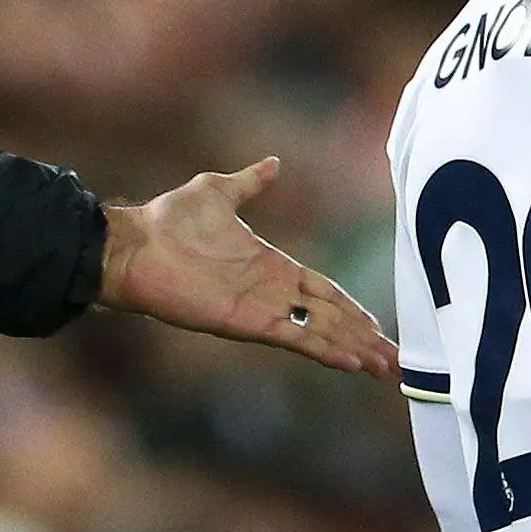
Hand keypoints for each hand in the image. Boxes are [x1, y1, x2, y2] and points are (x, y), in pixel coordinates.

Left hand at [97, 157, 399, 381]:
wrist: (133, 244)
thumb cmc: (167, 219)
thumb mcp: (217, 191)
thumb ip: (250, 182)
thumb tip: (274, 163)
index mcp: (270, 264)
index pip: (322, 289)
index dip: (351, 306)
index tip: (378, 323)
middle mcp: (271, 291)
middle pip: (329, 317)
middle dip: (363, 337)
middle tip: (397, 360)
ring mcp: (261, 309)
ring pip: (320, 333)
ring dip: (354, 349)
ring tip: (386, 368)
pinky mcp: (246, 322)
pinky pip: (295, 338)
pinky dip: (325, 350)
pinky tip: (351, 362)